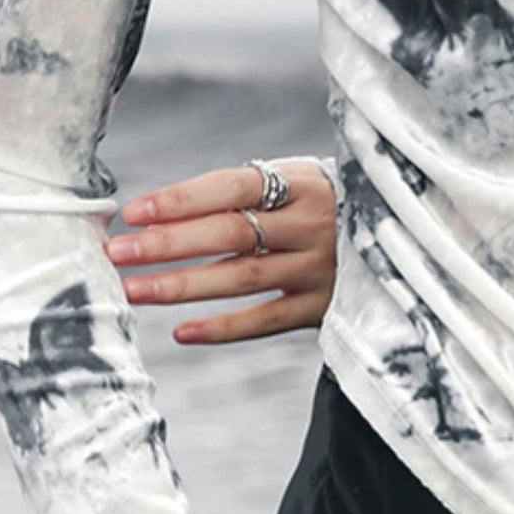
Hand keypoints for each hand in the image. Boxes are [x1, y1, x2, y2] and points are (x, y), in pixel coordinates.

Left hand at [107, 154, 335, 342]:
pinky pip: (265, 321)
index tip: (132, 213)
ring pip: (241, 278)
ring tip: (133, 289)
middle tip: (118, 253)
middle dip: (167, 244)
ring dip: (182, 285)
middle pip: (229, 233)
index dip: (179, 199)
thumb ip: (239, 194)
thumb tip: (155, 216)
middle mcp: (312, 224)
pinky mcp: (322, 307)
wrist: (395, 237)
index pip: (231, 187)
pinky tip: (181, 331)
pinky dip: (222, 328)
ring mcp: (319, 268)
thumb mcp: (293, 181)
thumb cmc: (317, 204)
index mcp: (302, 182)